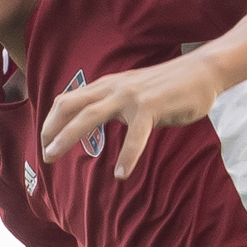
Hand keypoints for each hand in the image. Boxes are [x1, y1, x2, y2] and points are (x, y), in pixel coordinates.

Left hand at [38, 50, 226, 177]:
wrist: (203, 71)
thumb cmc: (169, 87)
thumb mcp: (132, 93)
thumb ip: (113, 106)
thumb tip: (96, 126)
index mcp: (107, 85)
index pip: (68, 100)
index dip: (52, 121)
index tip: (44, 142)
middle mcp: (113, 87)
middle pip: (69, 106)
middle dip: (50, 130)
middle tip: (43, 155)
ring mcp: (130, 96)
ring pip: (90, 116)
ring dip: (67, 137)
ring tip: (53, 157)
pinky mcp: (151, 106)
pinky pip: (135, 134)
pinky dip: (127, 156)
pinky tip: (121, 174)